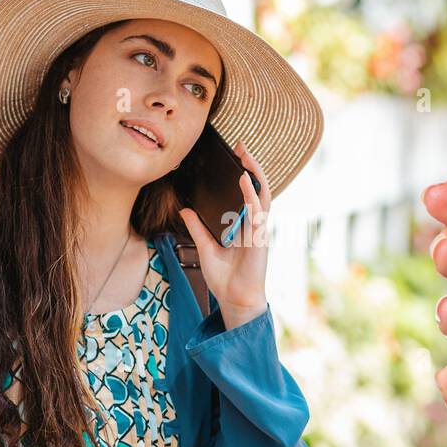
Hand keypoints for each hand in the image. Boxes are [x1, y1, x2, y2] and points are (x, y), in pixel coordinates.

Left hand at [179, 138, 270, 329]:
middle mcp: (255, 225)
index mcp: (245, 226)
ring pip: (262, 195)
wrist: (235, 301)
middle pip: (258, 188)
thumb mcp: (205, 248)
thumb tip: (185, 211)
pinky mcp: (259, 239)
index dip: (245, 174)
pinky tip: (244, 180)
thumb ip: (198, 229)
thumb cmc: (225, 279)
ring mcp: (259, 231)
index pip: (248, 193)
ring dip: (255, 173)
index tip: (236, 155)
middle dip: (251, 166)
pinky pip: (256, 212)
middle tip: (241, 146)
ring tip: (245, 155)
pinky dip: (251, 195)